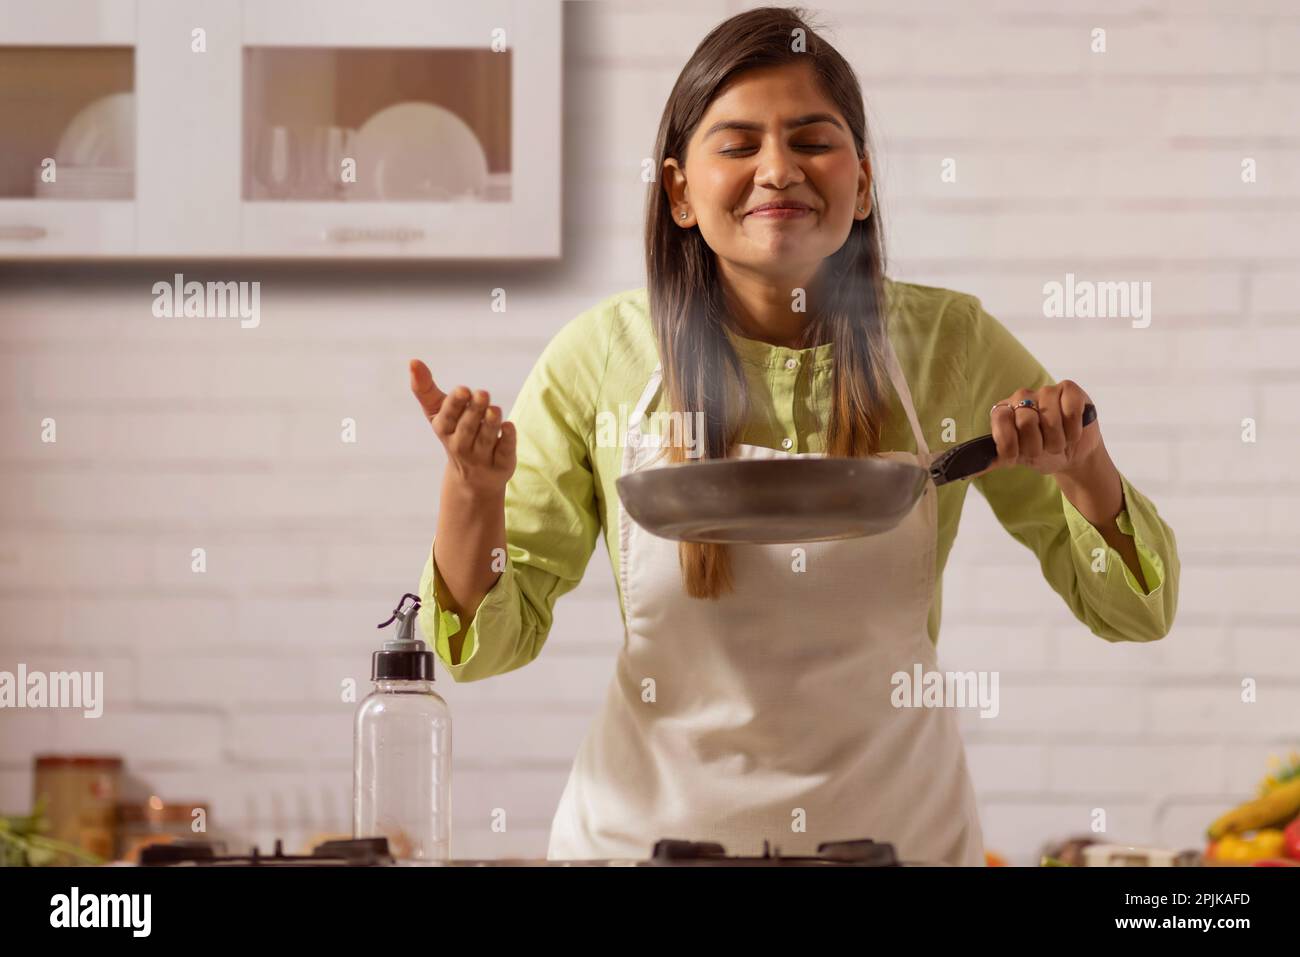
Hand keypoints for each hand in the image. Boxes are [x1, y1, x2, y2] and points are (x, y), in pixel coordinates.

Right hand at [409, 359, 515, 494]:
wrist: (473, 478)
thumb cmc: (454, 432)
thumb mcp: (438, 412)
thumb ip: (425, 388)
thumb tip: (412, 360)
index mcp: (444, 430)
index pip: (447, 417)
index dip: (455, 404)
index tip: (463, 389)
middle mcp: (460, 446)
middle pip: (467, 428)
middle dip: (474, 411)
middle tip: (482, 393)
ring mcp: (480, 458)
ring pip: (486, 439)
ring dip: (491, 423)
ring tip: (495, 409)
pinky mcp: (501, 465)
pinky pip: (504, 451)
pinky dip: (507, 439)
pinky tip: (509, 426)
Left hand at [986, 380, 1100, 477]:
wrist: (1072, 454)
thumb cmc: (1041, 453)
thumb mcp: (1016, 459)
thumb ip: (994, 460)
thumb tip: (969, 472)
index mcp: (1004, 410)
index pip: (1000, 419)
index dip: (1009, 443)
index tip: (1017, 457)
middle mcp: (1022, 396)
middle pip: (1026, 421)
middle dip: (1037, 446)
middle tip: (1042, 450)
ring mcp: (1046, 391)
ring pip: (1051, 419)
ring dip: (1057, 441)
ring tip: (1058, 443)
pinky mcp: (1070, 390)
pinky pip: (1071, 410)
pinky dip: (1073, 430)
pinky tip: (1072, 433)